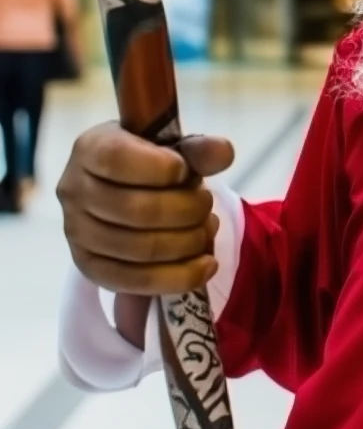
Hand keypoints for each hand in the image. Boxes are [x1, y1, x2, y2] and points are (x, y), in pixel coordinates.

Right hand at [57, 124, 234, 296]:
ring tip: (207, 228)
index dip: (162, 168)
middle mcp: (74, 190)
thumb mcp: (174, 147)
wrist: (130, 189)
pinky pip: (135, 282)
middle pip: (135, 210)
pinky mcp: (90, 268)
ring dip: (187, 242)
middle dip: (186, 210)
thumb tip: (223, 152)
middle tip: (207, 204)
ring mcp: (76, 233)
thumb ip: (198, 149)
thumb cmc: (153, 161)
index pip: (117, 159)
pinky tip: (206, 265)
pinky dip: (179, 276)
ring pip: (138, 249)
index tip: (186, 171)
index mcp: (91, 148)